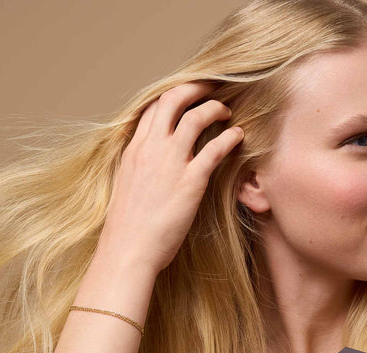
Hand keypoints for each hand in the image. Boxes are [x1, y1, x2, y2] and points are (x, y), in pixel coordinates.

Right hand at [99, 81, 243, 273]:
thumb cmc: (128, 229)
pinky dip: (230, 138)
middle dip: (194, 88)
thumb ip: (140, 170)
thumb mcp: (127, 188)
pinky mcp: (190, 181)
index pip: (152, 109)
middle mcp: (151, 149)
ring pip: (195, 117)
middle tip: (210, 88)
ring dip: (214, 108)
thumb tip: (152, 169)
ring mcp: (171, 163)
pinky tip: (238, 136)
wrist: (128, 250)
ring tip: (226, 111)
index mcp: (134, 151)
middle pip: (172, 100)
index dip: (172, 97)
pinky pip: (215, 149)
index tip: (186, 96)